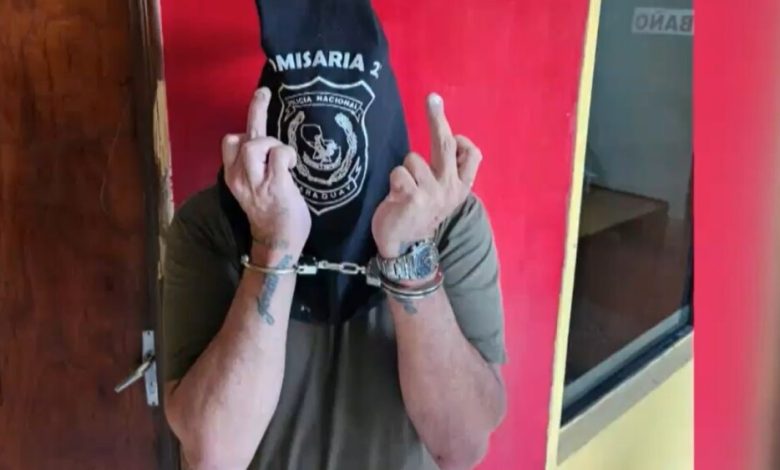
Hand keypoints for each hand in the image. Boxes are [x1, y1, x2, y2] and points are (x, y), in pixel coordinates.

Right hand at [222, 88, 311, 260]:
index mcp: (233, 177)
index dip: (241, 128)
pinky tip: (293, 167)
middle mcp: (240, 177)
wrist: (278, 244)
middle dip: (255, 111)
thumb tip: (267, 147)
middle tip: (264, 93)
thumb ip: (255, 168)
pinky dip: (288, 155)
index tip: (255, 107)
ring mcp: (256, 181)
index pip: (230, 143)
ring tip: (284, 157)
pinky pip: (279, 155)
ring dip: (273, 143)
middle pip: (239, 138)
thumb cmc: (272, 216)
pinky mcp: (276, 185)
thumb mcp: (253, 189)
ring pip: (255, 143)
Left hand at [372, 93, 482, 257]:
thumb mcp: (439, 195)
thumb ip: (445, 171)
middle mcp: (450, 189)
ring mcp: (433, 193)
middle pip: (445, 144)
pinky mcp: (414, 197)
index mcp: (460, 187)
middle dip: (438, 118)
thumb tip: (450, 140)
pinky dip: (393, 181)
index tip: (452, 132)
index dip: (463, 140)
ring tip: (403, 189)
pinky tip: (395, 197)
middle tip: (432, 98)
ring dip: (403, 170)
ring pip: (413, 158)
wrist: (402, 247)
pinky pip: (399, 171)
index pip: (472, 155)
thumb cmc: (418, 214)